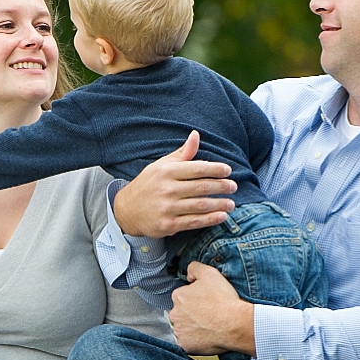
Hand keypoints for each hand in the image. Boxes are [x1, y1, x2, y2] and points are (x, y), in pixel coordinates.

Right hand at [112, 130, 235, 237]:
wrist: (126, 210)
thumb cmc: (148, 185)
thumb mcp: (161, 165)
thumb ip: (182, 154)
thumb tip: (196, 135)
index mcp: (167, 171)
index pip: (197, 168)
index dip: (215, 169)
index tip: (228, 170)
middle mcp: (167, 189)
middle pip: (202, 187)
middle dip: (221, 186)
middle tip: (233, 186)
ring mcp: (168, 208)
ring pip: (200, 205)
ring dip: (219, 204)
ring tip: (231, 203)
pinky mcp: (168, 224)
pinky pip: (194, 221)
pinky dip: (210, 219)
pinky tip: (222, 216)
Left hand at [168, 262, 255, 355]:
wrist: (235, 324)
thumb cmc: (223, 300)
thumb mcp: (210, 273)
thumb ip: (194, 268)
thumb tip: (188, 274)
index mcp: (178, 296)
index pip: (183, 297)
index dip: (196, 299)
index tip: (207, 303)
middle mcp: (175, 314)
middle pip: (181, 313)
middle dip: (191, 314)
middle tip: (209, 315)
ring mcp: (179, 331)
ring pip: (183, 329)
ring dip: (192, 328)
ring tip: (209, 327)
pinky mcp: (185, 346)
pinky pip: (187, 344)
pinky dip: (194, 342)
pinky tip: (206, 337)